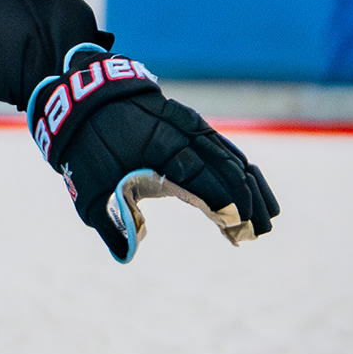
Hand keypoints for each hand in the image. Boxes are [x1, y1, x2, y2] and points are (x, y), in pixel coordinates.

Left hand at [28, 47, 278, 263]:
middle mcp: (183, 137)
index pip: (207, 183)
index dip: (227, 206)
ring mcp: (190, 127)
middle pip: (228, 172)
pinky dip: (242, 168)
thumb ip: (113, 225)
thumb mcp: (89, 192)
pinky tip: (252, 185)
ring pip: (233, 157)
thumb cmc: (87, 150)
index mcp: (162, 155)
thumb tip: (128, 256)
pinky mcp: (191, 122)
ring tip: (268, 217)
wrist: (84, 97)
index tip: (240, 230)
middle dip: (249, 204)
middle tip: (260, 234)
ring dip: (253, 188)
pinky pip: (224, 145)